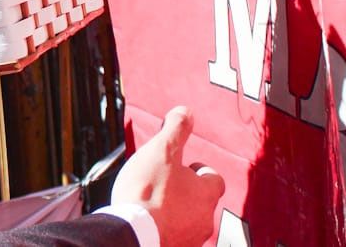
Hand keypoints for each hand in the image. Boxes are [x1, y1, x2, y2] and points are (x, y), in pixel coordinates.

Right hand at [112, 107, 224, 245]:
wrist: (131, 234)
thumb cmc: (147, 193)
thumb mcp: (161, 150)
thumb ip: (176, 129)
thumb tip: (186, 112)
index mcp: (206, 194)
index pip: (214, 179)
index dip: (199, 170)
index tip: (182, 166)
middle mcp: (204, 220)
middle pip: (200, 202)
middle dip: (184, 192)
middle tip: (162, 184)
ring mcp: (190, 240)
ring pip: (188, 222)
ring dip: (174, 213)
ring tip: (151, 205)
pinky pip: (174, 238)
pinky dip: (164, 230)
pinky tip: (147, 222)